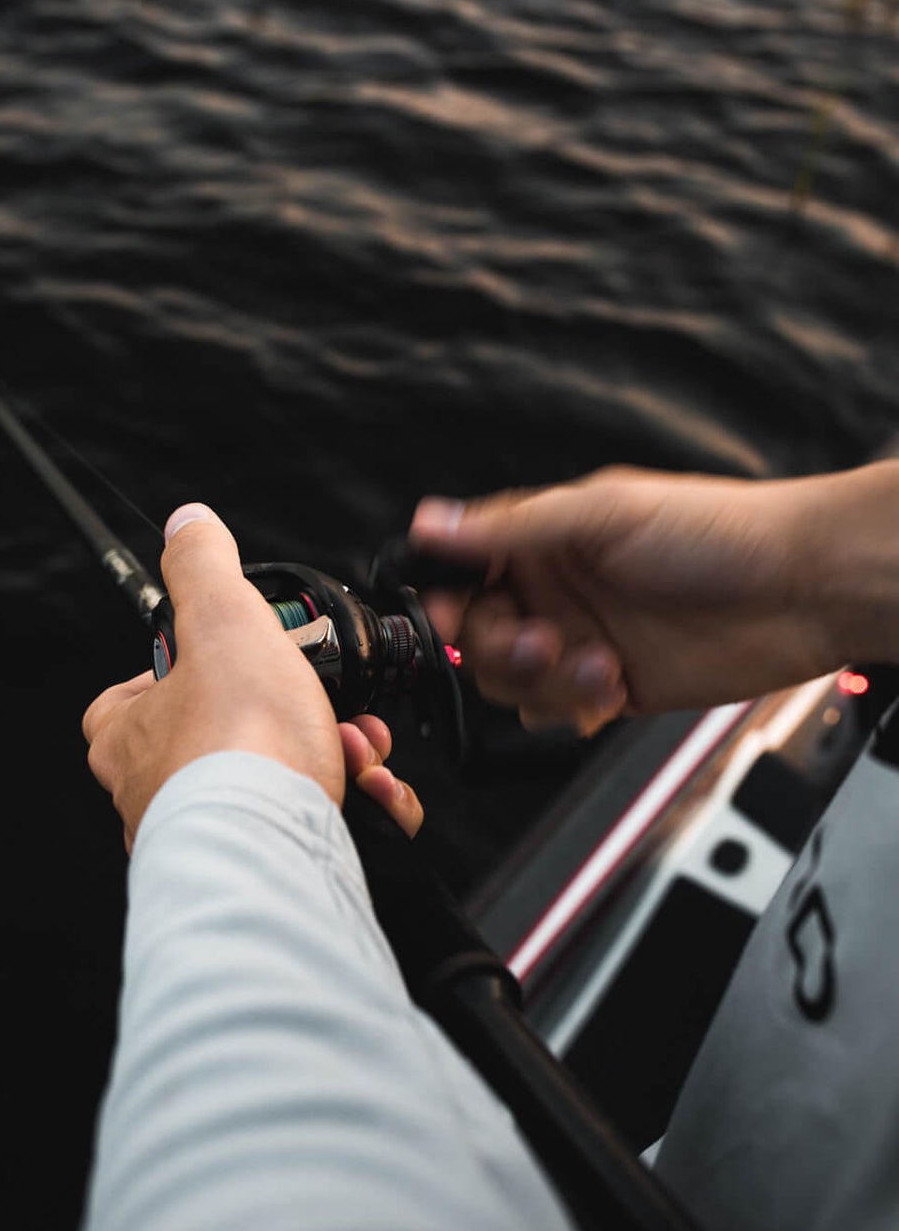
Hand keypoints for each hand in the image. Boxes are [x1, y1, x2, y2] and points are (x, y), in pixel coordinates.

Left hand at [82, 504, 421, 849]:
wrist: (274, 848)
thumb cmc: (239, 745)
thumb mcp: (223, 621)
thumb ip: (204, 568)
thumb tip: (188, 525)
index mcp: (130, 737)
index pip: (130, 697)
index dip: (181, 671)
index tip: (230, 658)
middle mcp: (155, 794)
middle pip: (222, 737)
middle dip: (290, 713)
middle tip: (324, 702)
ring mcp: (206, 836)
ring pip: (272, 783)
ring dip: (331, 755)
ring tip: (355, 745)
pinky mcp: (260, 868)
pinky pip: (306, 831)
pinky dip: (351, 807)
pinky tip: (369, 792)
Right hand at [410, 466, 854, 737]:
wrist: (801, 588)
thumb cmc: (718, 530)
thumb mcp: (602, 514)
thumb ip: (511, 527)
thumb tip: (430, 522)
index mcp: (547, 539)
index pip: (467, 574)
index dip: (449, 599)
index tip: (450, 614)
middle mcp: (559, 591)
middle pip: (482, 640)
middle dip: (502, 649)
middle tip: (542, 640)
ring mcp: (584, 642)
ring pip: (515, 685)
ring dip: (543, 682)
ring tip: (594, 663)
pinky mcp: (614, 690)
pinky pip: (560, 715)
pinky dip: (575, 708)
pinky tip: (614, 684)